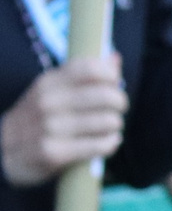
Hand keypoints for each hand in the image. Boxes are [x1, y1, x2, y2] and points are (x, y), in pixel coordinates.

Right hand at [1, 55, 125, 186]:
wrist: (3, 150)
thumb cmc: (37, 117)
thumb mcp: (52, 90)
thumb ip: (83, 74)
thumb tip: (114, 57)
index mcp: (48, 82)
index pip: (91, 68)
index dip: (112, 75)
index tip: (114, 84)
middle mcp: (49, 102)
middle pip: (107, 96)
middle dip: (120, 103)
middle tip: (115, 110)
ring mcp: (51, 128)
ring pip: (109, 121)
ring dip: (115, 126)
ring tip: (107, 128)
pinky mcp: (55, 153)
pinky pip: (102, 145)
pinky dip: (110, 143)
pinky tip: (106, 141)